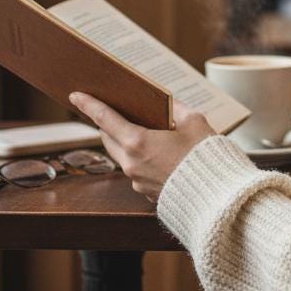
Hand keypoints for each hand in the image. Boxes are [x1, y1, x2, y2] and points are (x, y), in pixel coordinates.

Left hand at [68, 91, 215, 202]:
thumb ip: (176, 109)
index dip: (89, 105)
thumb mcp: (194, 121)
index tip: (76, 95)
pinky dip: (139, 155)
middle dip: (108, 122)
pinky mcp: (145, 191)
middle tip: (112, 107)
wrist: (215, 195)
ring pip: (121, 154)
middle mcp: (130, 163)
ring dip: (124, 139)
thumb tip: (167, 104)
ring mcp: (136, 180)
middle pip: (109, 137)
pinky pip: (135, 168)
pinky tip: (156, 149)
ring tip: (139, 126)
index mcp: (138, 141)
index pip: (105, 119)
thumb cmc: (204, 155)